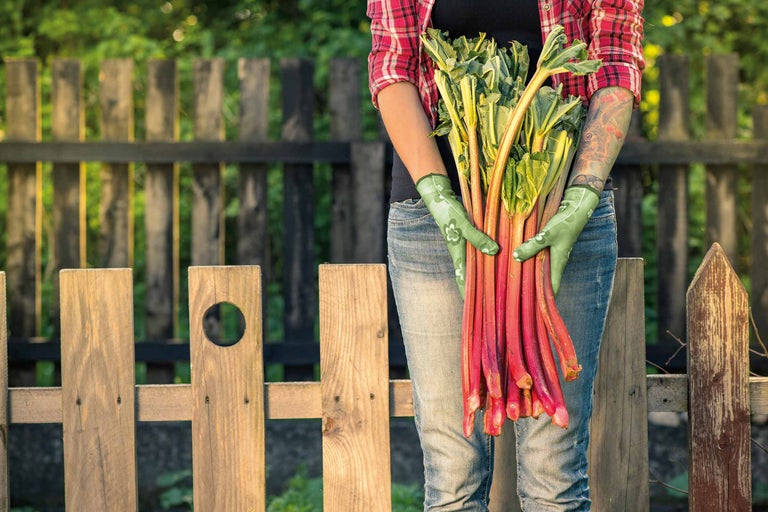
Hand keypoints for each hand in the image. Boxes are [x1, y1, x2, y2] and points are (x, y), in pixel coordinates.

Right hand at [416, 174, 498, 295]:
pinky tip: (497, 262)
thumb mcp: (464, 224)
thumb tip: (494, 252)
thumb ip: (478, 238)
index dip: (468, 296)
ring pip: (477, 266)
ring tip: (497, 288)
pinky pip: (480, 253)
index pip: (464, 281)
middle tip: (491, 305)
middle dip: (480, 290)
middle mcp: (462, 253)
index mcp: (458, 255)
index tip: (475, 311)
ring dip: (485, 276)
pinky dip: (488, 259)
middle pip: (471, 277)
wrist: (439, 198)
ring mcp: (466, 246)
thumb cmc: (449, 212)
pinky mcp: (470, 237)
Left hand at [513, 185, 599, 294]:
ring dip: (529, 275)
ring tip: (513, 283)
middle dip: (533, 290)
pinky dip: (529, 262)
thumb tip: (517, 257)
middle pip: (544, 282)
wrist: (575, 210)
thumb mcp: (547, 234)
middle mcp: (555, 263)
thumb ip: (532, 245)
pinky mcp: (548, 247)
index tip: (532, 310)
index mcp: (558, 264)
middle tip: (516, 298)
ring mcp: (552, 256)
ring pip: (539, 270)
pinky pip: (537, 259)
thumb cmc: (565, 223)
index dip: (544, 301)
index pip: (552, 289)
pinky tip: (517, 262)